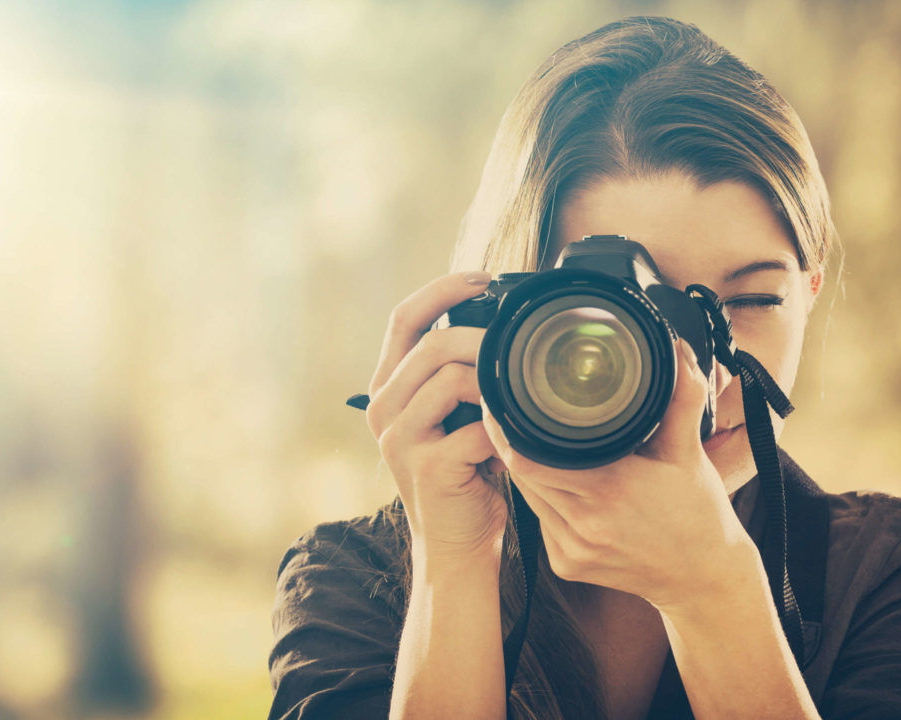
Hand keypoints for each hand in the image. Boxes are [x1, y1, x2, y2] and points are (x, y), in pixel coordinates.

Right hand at [365, 272, 508, 565]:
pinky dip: (504, 428)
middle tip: (517, 346)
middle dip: (482, 337)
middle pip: (431, 344)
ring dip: (494, 383)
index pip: (404, 317)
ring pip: (451, 379)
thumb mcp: (455, 415)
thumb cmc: (466, 475)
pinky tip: (515, 439)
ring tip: (516, 400)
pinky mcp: (427, 468)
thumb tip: (502, 325)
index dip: (443, 289)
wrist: (457, 546)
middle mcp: (383, 409)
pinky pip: (475, 427)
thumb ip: (462, 374)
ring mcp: (399, 440)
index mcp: (388, 388)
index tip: (484, 278)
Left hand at [481, 339, 757, 609]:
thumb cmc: (698, 513)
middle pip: (521, 475)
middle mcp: (584, 524)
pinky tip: (555, 482)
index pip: (530, 458)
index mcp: (609, 490)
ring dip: (526, 472)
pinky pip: (540, 522)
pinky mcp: (566, 566)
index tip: (502, 403)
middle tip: (508, 414)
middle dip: (514, 445)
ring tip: (527, 442)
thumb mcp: (689, 452)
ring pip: (527, 498)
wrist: (704, 579)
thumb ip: (681, 397)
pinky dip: (542, 499)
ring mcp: (571, 550)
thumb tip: (678, 349)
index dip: (509, 432)